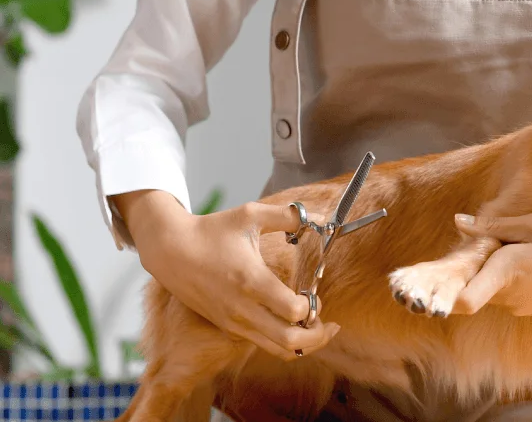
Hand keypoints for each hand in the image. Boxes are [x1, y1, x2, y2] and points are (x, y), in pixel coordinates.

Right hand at [112, 190, 339, 360]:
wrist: (170, 250)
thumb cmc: (211, 231)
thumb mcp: (250, 214)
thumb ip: (288, 216)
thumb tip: (320, 217)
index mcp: (251, 281)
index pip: (293, 311)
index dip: (312, 306)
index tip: (313, 292)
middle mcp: (243, 308)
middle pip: (290, 342)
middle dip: (317, 336)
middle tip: (328, 323)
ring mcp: (234, 322)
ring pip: (277, 350)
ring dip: (303, 344)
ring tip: (316, 327)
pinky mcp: (229, 327)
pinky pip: (263, 345)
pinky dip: (284, 342)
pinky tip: (292, 323)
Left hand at [451, 213, 531, 315]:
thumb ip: (495, 225)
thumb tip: (460, 222)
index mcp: (507, 269)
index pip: (464, 298)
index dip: (444, 296)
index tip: (432, 289)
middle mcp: (509, 294)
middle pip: (472, 285)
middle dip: (470, 269)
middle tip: (482, 246)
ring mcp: (521, 306)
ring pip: (489, 289)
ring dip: (491, 274)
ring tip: (516, 250)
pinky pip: (507, 294)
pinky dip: (508, 281)